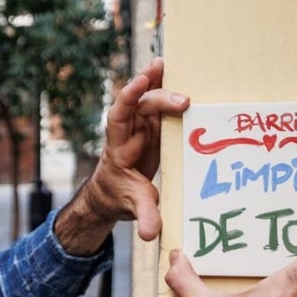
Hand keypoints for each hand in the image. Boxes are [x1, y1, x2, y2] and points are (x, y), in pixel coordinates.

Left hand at [54, 57, 188, 252]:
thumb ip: (144, 216)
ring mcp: (139, 128)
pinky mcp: (152, 129)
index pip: (119, 117)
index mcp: (119, 148)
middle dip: (159, 98)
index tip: (141, 83)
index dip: (128, 98)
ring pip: (148, 99)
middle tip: (185, 100)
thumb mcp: (133, 208)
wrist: (111, 195)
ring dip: (158, 81)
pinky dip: (164, 87)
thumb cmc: (119, 198)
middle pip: (140, 106)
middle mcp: (127, 132)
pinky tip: (172, 70)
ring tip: (170, 61)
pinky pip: (158, 104)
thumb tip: (152, 234)